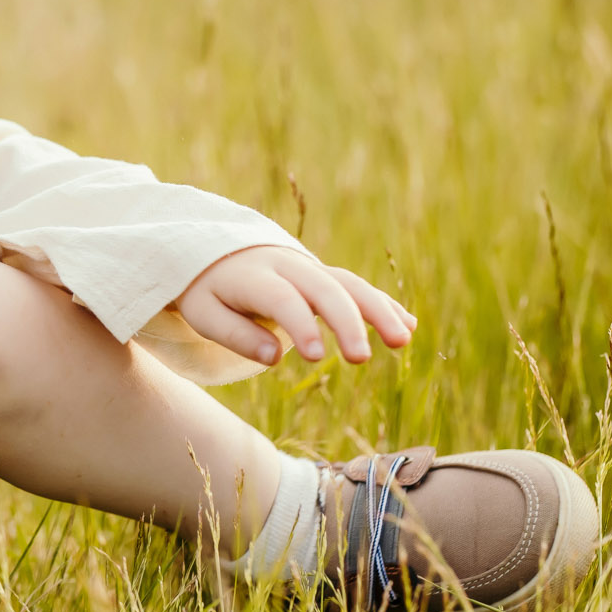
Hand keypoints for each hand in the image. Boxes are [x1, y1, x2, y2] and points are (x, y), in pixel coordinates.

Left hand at [174, 246, 415, 366]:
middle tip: (361, 358)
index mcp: (255, 276)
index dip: (301, 327)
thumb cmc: (208, 291)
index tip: (318, 357)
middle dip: (348, 322)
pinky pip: (357, 286)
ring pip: (350, 284)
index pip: (284, 300)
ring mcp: (310, 268)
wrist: (214, 253)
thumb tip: (274, 357)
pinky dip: (382, 303)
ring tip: (402, 340)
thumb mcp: (204, 313)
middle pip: (325, 290)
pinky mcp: (324, 275)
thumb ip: (235, 335)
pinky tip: (407, 324)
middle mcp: (288, 267)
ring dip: (379, 310)